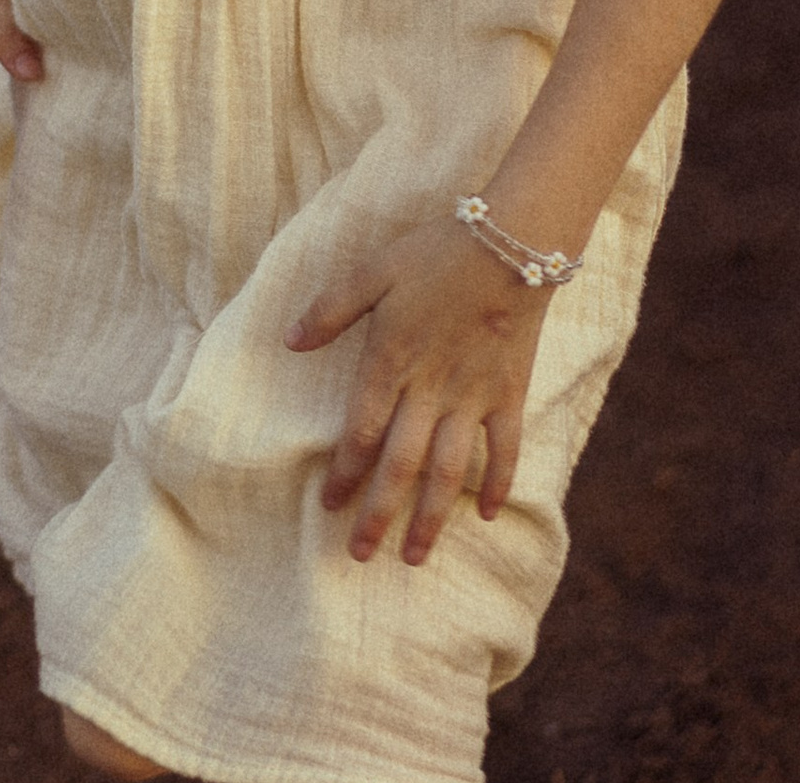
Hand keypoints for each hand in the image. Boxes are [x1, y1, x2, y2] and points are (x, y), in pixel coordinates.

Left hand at [285, 214, 548, 565]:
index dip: (344, 473)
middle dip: (379, 514)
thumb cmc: (433, 253)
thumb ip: (329, 309)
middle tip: (361, 555)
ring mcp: (474, 396)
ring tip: (414, 556)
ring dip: (430, 517)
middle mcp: (431, 389)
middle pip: (401, 465)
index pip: (361, 432)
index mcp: (391, 360)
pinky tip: (483, 515)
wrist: (510, 244)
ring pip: (448, 471)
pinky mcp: (509, 394)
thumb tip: (289, 343)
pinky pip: (504, 449)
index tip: (329, 506)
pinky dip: (497, 484)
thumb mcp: (371, 271)